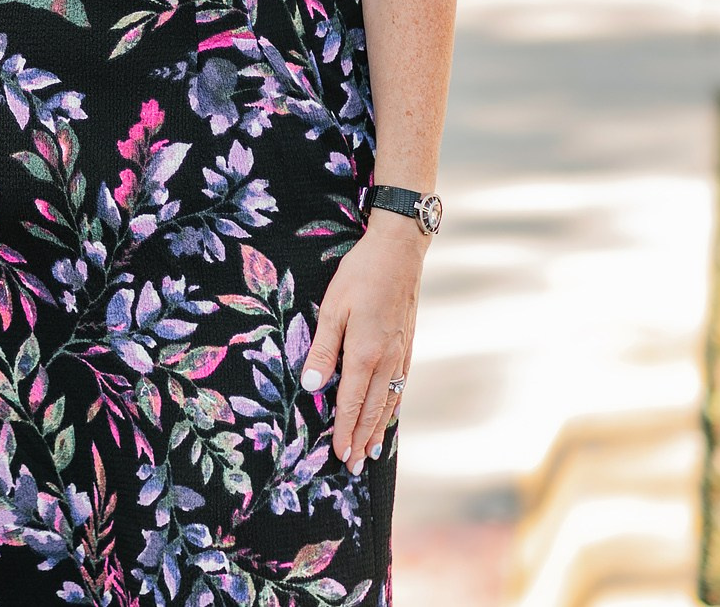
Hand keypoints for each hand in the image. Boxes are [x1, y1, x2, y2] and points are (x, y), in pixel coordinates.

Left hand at [300, 214, 426, 465]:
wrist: (400, 251)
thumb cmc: (360, 274)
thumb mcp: (332, 307)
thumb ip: (322, 349)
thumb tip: (311, 387)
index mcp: (364, 353)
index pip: (351, 403)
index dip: (344, 431)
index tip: (339, 456)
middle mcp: (387, 360)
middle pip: (373, 410)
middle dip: (362, 439)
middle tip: (355, 467)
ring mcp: (401, 354)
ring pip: (390, 402)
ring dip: (379, 429)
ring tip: (372, 452)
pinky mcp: (408, 345)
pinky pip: (400, 386)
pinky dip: (393, 407)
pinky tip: (389, 414)